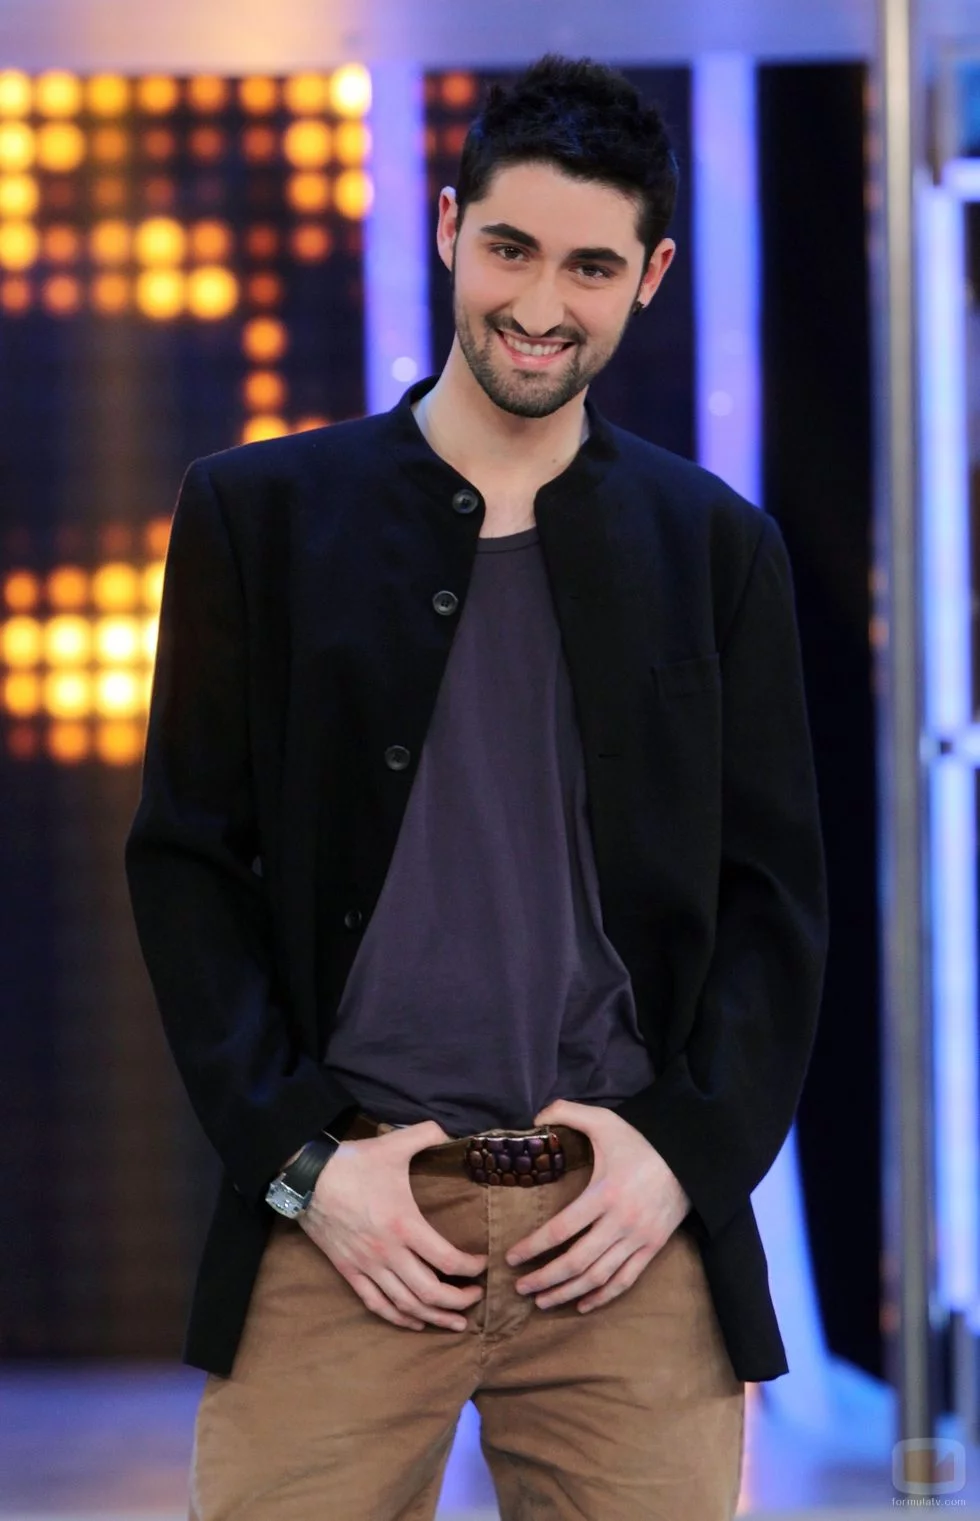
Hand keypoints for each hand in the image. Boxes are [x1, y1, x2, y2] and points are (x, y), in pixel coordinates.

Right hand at [299, 1120, 487, 1332]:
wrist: (307, 1179)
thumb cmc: (353, 1163)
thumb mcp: (395, 1144)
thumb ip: (428, 1134)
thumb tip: (452, 1132)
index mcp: (405, 1225)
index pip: (448, 1260)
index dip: (471, 1268)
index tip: (483, 1264)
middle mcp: (388, 1253)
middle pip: (430, 1292)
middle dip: (459, 1301)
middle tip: (476, 1298)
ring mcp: (367, 1266)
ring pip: (406, 1305)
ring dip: (434, 1317)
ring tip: (455, 1322)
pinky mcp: (349, 1271)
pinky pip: (377, 1305)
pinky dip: (399, 1319)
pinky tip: (414, 1322)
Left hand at [505, 1099, 690, 1313]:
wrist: (690, 1157)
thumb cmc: (642, 1140)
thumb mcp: (604, 1120)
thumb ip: (568, 1112)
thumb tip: (536, 1116)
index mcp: (604, 1194)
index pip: (561, 1230)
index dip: (533, 1247)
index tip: (511, 1258)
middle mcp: (620, 1222)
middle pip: (576, 1262)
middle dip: (544, 1278)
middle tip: (520, 1288)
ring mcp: (638, 1239)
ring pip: (598, 1278)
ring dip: (568, 1293)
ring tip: (542, 1301)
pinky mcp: (652, 1248)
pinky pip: (625, 1280)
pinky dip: (603, 1296)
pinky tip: (582, 1304)